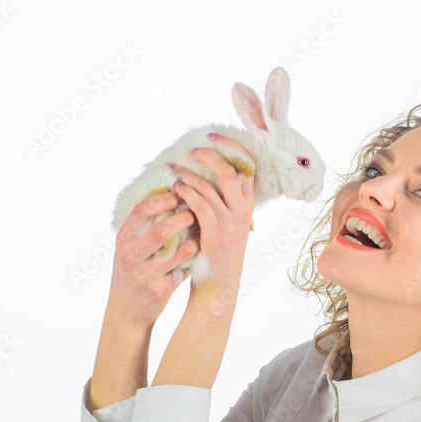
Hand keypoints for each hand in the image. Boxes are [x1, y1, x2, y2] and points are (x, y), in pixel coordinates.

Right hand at [106, 188, 198, 329]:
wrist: (126, 311)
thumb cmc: (133, 272)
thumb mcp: (130, 247)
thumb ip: (144, 226)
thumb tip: (171, 194)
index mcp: (123, 240)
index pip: (141, 211)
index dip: (163, 199)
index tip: (179, 193)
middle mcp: (130, 256)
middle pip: (160, 230)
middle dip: (183, 218)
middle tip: (196, 211)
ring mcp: (144, 275)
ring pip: (176, 251)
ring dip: (194, 239)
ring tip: (203, 230)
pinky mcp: (159, 291)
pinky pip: (183, 270)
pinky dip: (194, 259)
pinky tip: (201, 252)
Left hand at [169, 134, 255, 299]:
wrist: (218, 286)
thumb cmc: (216, 252)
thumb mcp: (228, 223)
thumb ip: (223, 200)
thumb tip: (207, 171)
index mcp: (247, 206)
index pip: (248, 167)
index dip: (232, 147)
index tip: (213, 135)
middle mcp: (243, 213)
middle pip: (231, 172)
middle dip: (210, 155)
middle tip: (191, 150)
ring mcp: (231, 225)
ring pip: (210, 188)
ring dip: (189, 175)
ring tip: (173, 170)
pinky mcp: (215, 237)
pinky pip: (200, 207)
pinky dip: (186, 193)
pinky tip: (175, 189)